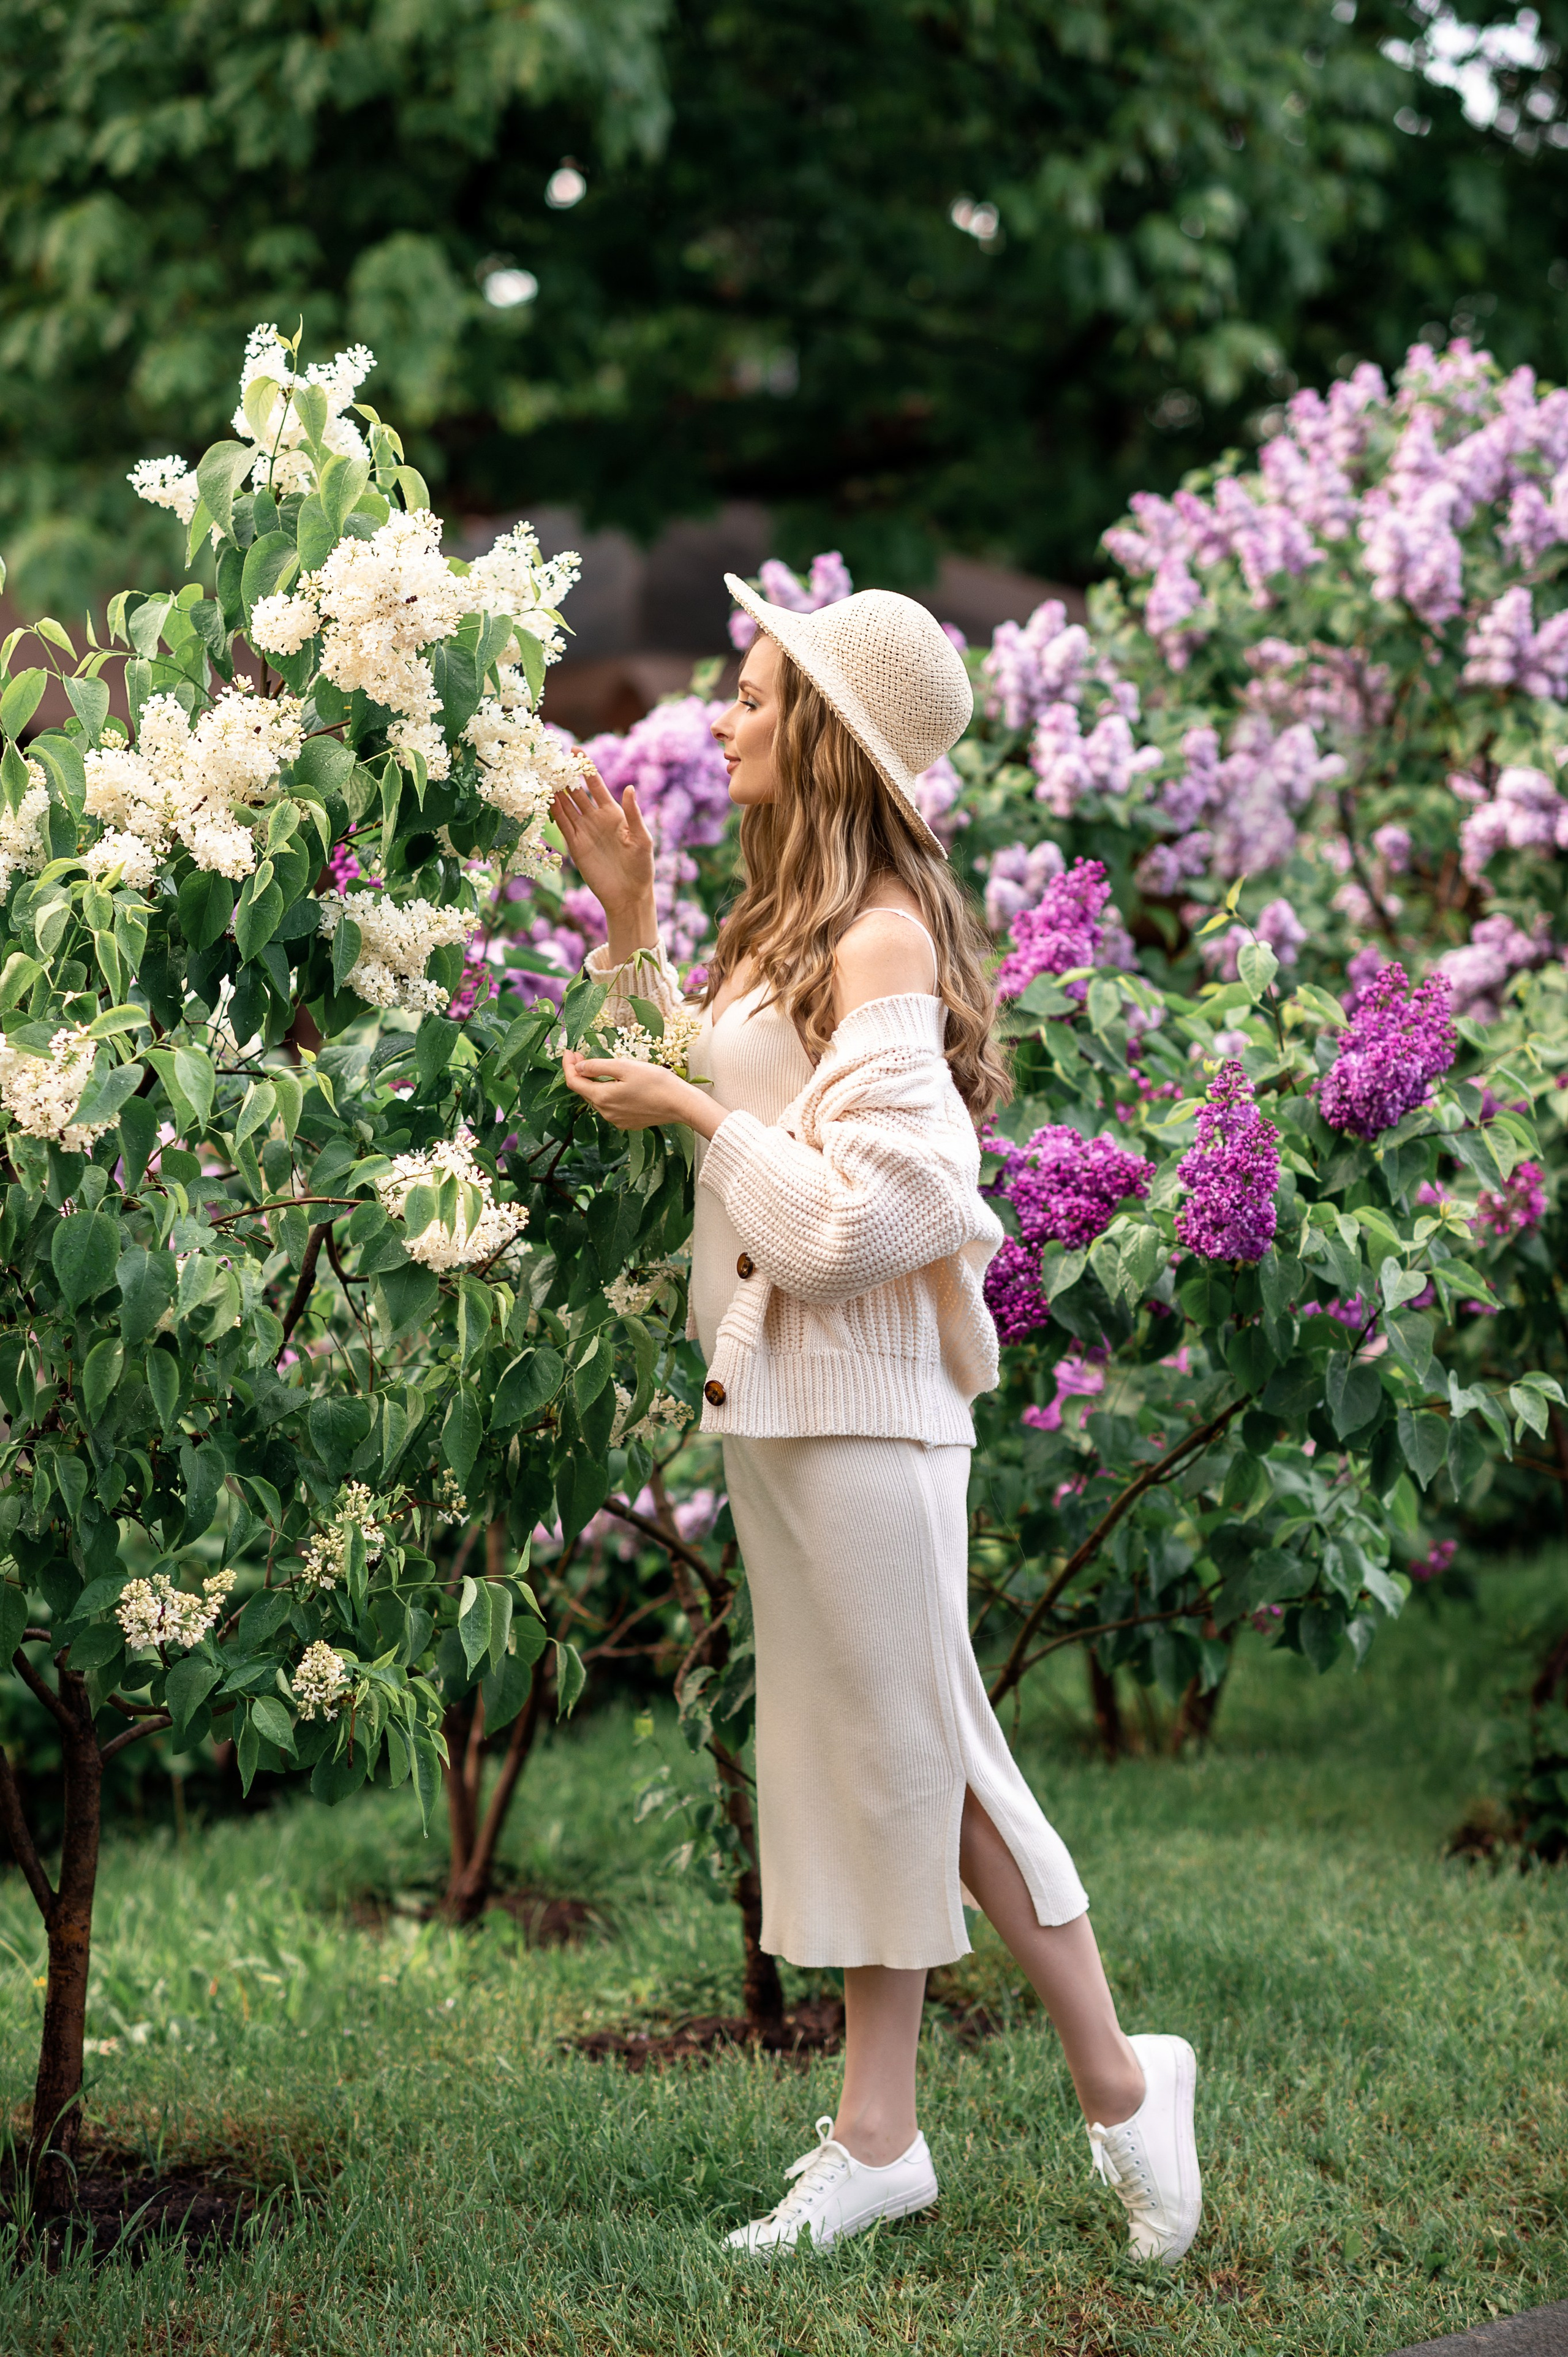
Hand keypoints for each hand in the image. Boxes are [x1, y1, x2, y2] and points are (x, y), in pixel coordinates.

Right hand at [552, 768, 655, 924]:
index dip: (586, 767)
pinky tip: (546, 799)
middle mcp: (596, 818)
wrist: (628, 893)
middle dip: (565, 776)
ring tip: (544, 775)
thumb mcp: (641, 838)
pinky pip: (562, 824)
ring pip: (566, 806)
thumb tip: (630, 788)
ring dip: (556, 792)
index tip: (576, 750)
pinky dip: (553, 812)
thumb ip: (633, 813)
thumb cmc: (641, 865)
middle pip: (577, 792)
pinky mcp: (575, 845)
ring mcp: (584, 831)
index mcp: (614, 812)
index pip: (596, 784)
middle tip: (552, 760)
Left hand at [561, 1050, 725, 1138]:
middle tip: (580, 1054)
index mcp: (602, 1098)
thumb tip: (577, 1067)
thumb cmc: (656, 1082)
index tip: (569, 1051)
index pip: (574, 1082)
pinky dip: (607, 1093)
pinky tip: (615, 1084)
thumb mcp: (625, 1067)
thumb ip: (598, 1066)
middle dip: (579, 1072)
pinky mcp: (628, 1123)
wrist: (681, 1104)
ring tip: (596, 1067)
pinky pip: (611, 1107)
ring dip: (593, 1083)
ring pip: (598, 1099)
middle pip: (585, 1091)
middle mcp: (606, 1113)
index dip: (567, 1065)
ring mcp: (617, 1120)